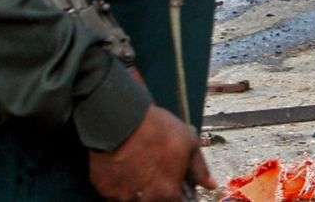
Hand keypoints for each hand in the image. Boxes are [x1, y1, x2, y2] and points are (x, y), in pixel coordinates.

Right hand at [89, 106, 212, 201]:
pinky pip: (115, 194)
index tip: (174, 184)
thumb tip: (209, 184)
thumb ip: (199, 169)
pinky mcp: (105, 189)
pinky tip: (123, 168)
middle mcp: (145, 200)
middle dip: (156, 192)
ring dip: (138, 190)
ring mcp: (122, 197)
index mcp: (167, 192)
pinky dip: (120, 185)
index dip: (176, 193)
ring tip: (138, 167)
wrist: (120, 120)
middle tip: (154, 172)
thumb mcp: (188, 142)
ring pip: (133, 199)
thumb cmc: (156, 129)